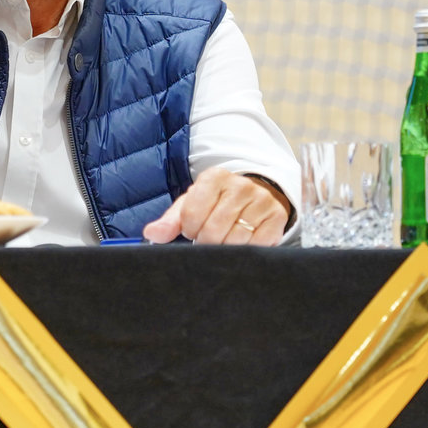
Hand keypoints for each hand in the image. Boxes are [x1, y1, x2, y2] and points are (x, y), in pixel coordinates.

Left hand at [142, 171, 290, 245]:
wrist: (260, 194)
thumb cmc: (219, 202)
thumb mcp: (193, 204)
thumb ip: (170, 221)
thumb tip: (151, 234)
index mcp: (215, 178)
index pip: (192, 213)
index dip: (190, 229)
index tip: (194, 229)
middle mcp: (240, 186)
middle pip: (213, 230)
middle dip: (207, 241)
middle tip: (210, 237)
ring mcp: (261, 201)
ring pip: (234, 241)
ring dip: (225, 248)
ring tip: (225, 239)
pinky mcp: (276, 218)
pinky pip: (256, 245)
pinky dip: (246, 250)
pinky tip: (243, 242)